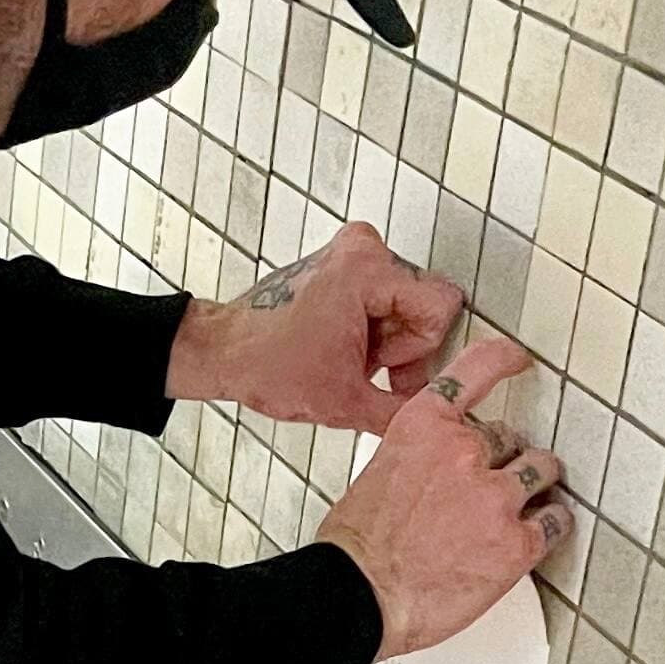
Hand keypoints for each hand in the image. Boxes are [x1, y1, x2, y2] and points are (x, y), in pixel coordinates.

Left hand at [167, 217, 465, 431]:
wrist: (223, 350)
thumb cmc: (264, 364)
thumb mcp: (344, 403)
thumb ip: (402, 410)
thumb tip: (438, 414)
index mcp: (366, 271)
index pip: (440, 306)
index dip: (420, 350)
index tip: (386, 369)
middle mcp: (362, 249)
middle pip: (423, 305)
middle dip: (401, 347)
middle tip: (364, 368)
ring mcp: (352, 251)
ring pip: (406, 304)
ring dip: (386, 339)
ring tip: (349, 358)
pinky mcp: (343, 261)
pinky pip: (385, 297)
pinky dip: (372, 327)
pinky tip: (343, 346)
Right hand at [316, 338, 570, 658]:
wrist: (358, 598)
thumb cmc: (357, 549)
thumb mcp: (378, 473)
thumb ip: (420, 457)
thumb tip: (440, 467)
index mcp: (423, 428)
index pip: (473, 372)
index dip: (501, 359)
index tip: (517, 358)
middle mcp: (465, 453)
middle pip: (510, 437)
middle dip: (501, 460)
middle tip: (485, 488)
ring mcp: (496, 497)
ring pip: (542, 470)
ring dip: (533, 486)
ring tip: (515, 509)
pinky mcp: (517, 542)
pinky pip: (556, 520)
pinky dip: (549, 525)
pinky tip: (531, 535)